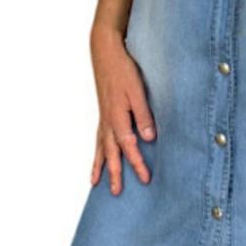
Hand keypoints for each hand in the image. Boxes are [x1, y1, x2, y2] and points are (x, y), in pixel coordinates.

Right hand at [89, 26, 156, 194]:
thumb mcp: (138, 91)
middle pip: (112, 153)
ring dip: (101, 166)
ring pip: (101, 148)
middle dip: (115, 173)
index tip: (145, 179)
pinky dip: (97, 151)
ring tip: (97, 183)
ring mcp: (104, 117)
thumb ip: (144, 115)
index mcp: (118, 117)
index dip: (137, 164)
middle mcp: (108, 121)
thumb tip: (148, 138)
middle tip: (116, 193)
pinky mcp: (103, 113)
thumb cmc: (123, 70)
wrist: (106, 52)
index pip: (129, 147)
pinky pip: (98, 138)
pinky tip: (97, 158)